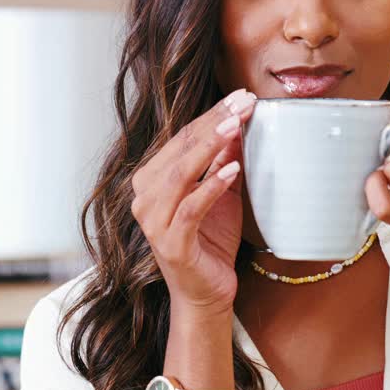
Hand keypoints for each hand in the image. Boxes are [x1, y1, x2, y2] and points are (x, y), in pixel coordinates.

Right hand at [130, 87, 256, 314]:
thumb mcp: (223, 193)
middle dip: (215, 122)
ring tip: (237, 125)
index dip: (212, 115)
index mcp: (152, 180)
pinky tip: (232, 169)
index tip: (242, 97)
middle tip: (244, 102)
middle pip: (181, 149)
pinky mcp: (171, 243)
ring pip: (181, 173)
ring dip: (210, 146)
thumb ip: (225, 161)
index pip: (182, 138)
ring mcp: (154, 221)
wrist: (207, 293)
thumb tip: (240, 124)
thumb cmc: (211, 241)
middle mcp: (145, 197)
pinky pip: (190, 208)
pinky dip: (211, 186)